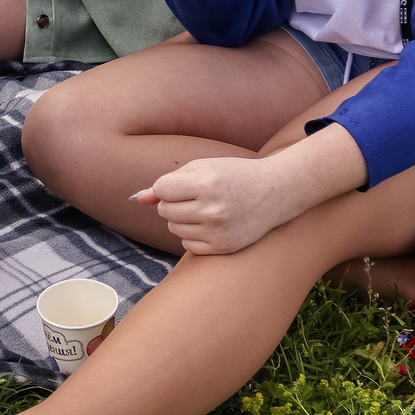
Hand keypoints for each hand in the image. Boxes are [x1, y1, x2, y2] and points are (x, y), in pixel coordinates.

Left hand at [132, 121, 368, 254]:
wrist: (275, 192)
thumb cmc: (234, 175)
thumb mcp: (203, 167)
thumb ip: (169, 181)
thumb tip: (138, 198)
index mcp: (206, 183)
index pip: (161, 190)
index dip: (166, 188)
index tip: (180, 185)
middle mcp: (212, 209)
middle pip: (165, 211)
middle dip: (173, 203)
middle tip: (195, 197)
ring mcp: (218, 231)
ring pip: (174, 228)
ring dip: (181, 219)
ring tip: (204, 209)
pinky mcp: (223, 247)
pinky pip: (187, 244)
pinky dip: (192, 234)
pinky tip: (210, 224)